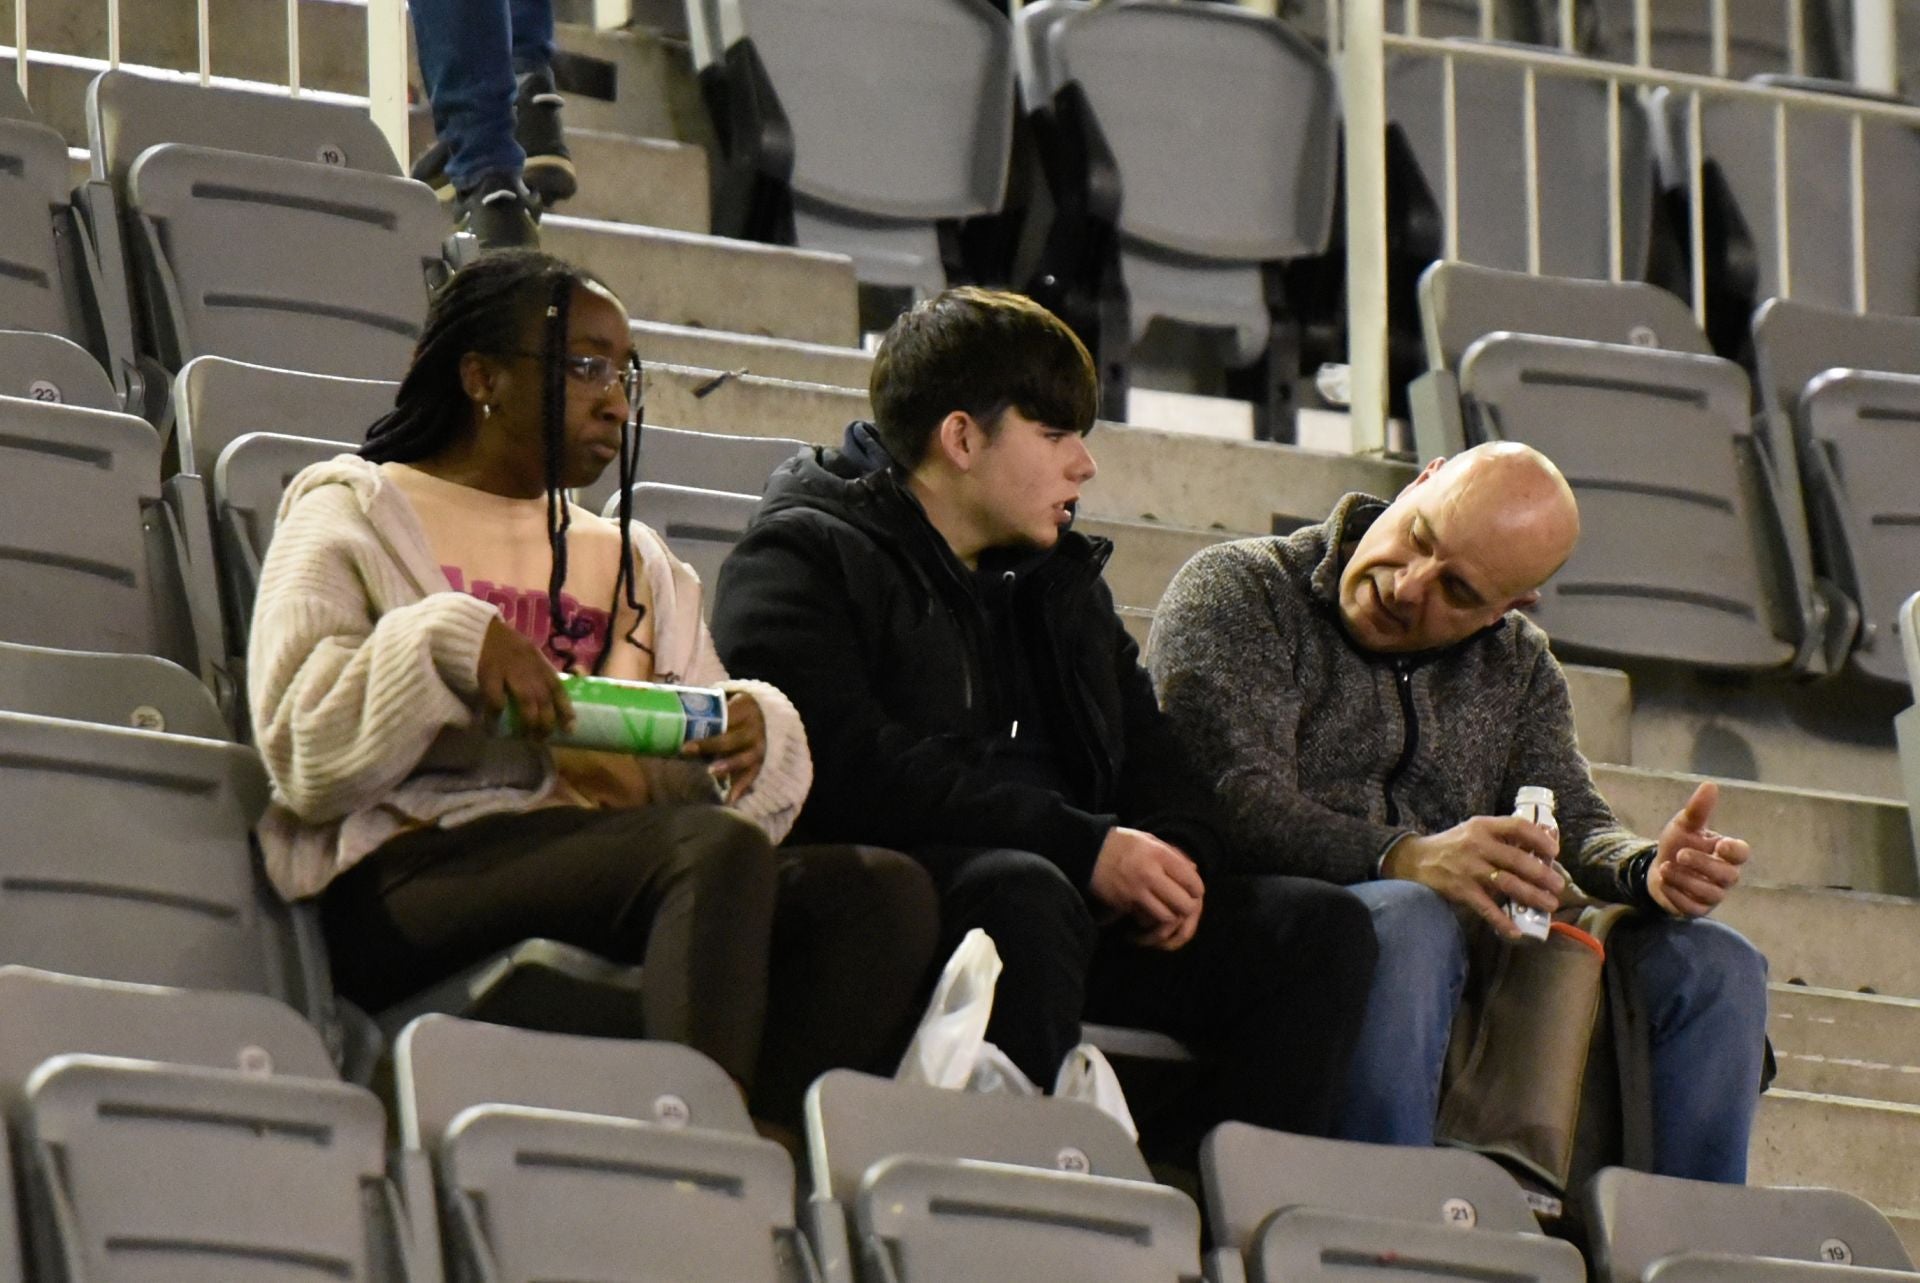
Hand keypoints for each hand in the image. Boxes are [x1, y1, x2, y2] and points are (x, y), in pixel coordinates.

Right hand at [477, 616, 570, 737]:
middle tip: (544, 738)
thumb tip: (548, 697)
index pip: (558, 687)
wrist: (476, 628)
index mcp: (539, 662)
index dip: (565, 709)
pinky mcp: (489, 673)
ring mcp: (510, 670)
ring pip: (528, 701)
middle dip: (547, 722)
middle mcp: (530, 667)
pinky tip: (493, 727)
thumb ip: (538, 671)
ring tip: (528, 737)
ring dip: (530, 722)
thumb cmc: (502, 643)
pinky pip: (497, 699)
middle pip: (544, 698)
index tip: (569, 728)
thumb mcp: (528, 653)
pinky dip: (496, 716)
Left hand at [681, 692, 765, 802]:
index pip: (725, 717)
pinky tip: (729, 799)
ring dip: (727, 766)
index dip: (706, 726)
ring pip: (744, 758)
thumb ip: (695, 711)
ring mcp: (759, 746)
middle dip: (710, 746)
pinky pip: (750, 776)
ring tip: (710, 773)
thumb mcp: (718, 706)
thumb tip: (660, 716)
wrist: (754, 716)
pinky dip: (740, 788)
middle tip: (687, 752)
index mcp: (745, 706)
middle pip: (733, 739)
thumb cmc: (726, 712)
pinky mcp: (759, 763)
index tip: (684, 743)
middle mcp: (755, 727)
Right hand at [1089, 827, 1204, 950]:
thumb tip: (1194, 870)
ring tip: (1163, 913)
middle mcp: (1151, 872)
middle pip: (1184, 903)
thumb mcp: (1148, 840)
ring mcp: (1137, 889)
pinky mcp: (1124, 903)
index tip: (1191, 892)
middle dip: (1186, 909)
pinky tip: (1145, 915)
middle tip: (1180, 906)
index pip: (1192, 880)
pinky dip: (1149, 921)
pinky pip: (1146, 919)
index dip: (1196, 890)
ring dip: (1168, 918)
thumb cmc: (1120, 843)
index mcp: (1159, 854)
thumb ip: (1172, 854)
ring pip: (1167, 916)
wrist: (1086, 851)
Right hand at [1382, 815, 1563, 940]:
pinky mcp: (1460, 890)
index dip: (1539, 838)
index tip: (1554, 851)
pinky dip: (1502, 921)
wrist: (1412, 860)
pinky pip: (1486, 908)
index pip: (1517, 826)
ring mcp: (1469, 868)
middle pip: (1518, 860)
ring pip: (1508, 883)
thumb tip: (1538, 846)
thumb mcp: (1473, 832)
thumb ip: (1500, 836)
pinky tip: (1516, 932)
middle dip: (1543, 874)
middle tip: (1559, 886)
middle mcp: (1477, 845)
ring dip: (1532, 896)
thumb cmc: (1450, 846)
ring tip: (1549, 905)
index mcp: (1482, 827)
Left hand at [1648, 781, 1748, 917]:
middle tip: (1680, 854)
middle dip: (1703, 864)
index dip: (1735, 850)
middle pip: (1727, 875)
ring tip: (1665, 867)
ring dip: (1685, 879)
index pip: (1742, 854)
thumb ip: (1698, 809)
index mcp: (1726, 853)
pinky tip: (1663, 882)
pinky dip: (1675, 894)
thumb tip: (1710, 785)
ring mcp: (1713, 895)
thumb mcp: (1684, 825)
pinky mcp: (1697, 909)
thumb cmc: (1678, 844)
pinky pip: (1692, 907)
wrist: (1658, 869)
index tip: (1720, 844)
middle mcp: (1725, 876)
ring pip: (1709, 893)